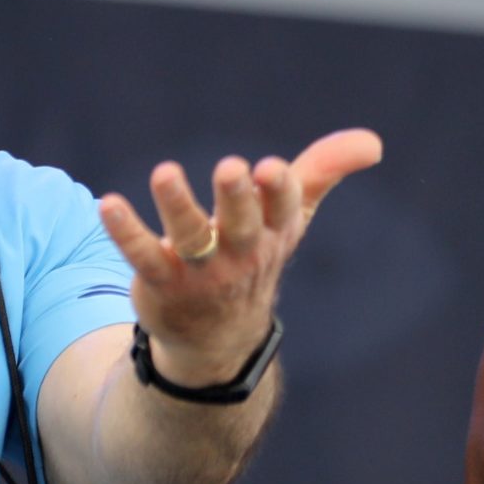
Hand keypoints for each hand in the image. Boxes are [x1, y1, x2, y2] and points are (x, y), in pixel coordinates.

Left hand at [98, 128, 383, 384]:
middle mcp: (241, 255)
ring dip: (177, 204)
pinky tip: (108, 203)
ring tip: (165, 171)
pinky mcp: (160, 282)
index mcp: (274, 234)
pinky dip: (126, 232)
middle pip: (241, 225)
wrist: (218, 341)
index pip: (283, 210)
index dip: (279, 190)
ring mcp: (200, 272)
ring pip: (189, 237)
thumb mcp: (291, 217)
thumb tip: (374, 142)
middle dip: (238, 198)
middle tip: (233, 168)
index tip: (271, 168)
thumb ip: (325, 172)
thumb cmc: (257, 257)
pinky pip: (142, 256)